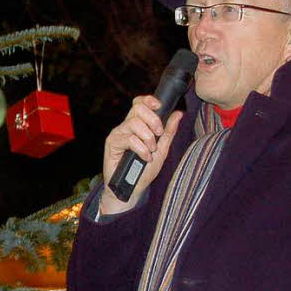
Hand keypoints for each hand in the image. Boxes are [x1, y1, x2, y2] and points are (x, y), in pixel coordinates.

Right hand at [100, 95, 182, 215]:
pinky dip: (141, 148)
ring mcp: (118, 134)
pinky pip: (129, 138)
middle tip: (158, 134)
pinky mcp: (112, 143)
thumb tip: (178, 114)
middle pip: (138, 108)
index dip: (149, 100)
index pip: (140, 103)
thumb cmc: (145, 171)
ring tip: (151, 150)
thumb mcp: (162, 150)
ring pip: (134, 123)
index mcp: (138, 125)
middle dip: (153, 119)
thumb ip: (168, 132)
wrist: (132, 189)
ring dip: (148, 137)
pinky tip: (145, 157)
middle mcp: (126, 126)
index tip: (160, 106)